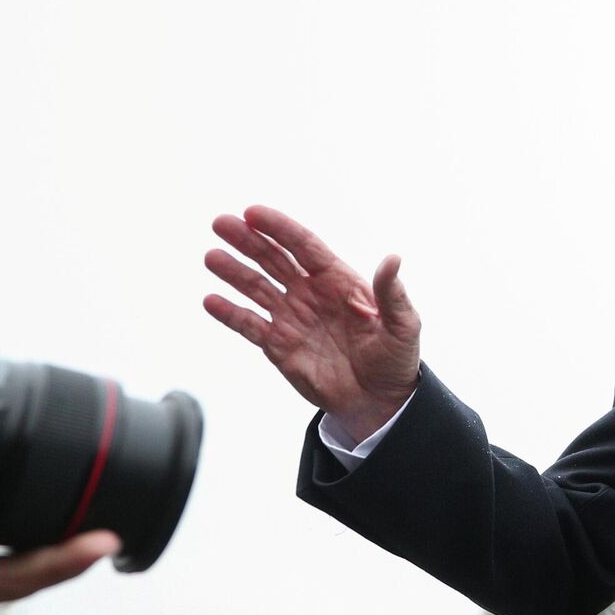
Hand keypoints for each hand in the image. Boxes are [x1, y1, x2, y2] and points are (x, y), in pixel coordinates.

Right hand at [204, 205, 421, 439]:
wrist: (379, 401)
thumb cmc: (395, 359)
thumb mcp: (403, 325)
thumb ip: (392, 293)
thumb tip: (392, 259)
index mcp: (338, 281)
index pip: (304, 246)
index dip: (279, 228)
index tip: (253, 213)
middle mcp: (310, 293)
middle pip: (273, 259)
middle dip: (248, 240)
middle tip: (221, 223)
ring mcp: (292, 317)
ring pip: (256, 287)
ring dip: (233, 272)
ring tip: (212, 257)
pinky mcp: (278, 345)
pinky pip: (250, 325)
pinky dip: (230, 314)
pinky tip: (211, 301)